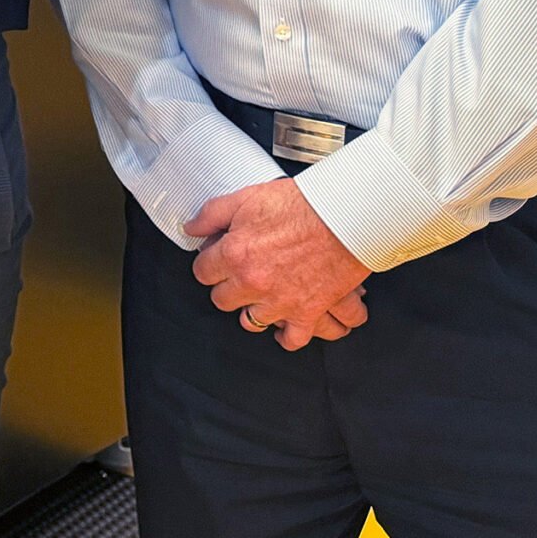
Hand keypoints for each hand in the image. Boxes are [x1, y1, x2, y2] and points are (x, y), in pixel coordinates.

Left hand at [187, 178, 371, 350]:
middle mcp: (254, 283)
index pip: (202, 272)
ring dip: (252, 310)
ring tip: (258, 297)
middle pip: (222, 300)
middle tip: (236, 275)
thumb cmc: (302, 205)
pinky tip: (282, 329)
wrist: (345, 218)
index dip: (208, 263)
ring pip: (251, 322)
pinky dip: (287, 337)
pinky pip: (292, 339)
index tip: (215, 259)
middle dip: (226, 286)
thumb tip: (191, 228)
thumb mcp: (246, 198)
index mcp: (235, 254)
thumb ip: (212, 214)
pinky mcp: (308, 312)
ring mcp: (280, 301)